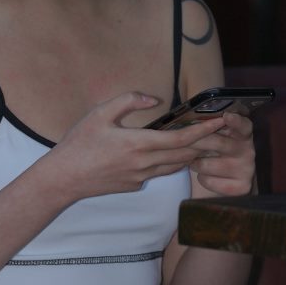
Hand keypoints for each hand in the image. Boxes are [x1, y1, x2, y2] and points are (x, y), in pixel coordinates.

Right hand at [44, 92, 228, 200]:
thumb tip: (154, 99)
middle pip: (185, 155)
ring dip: (191, 155)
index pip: (180, 139)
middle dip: (205, 144)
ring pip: (175, 167)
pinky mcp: (134, 185)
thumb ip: (129, 101)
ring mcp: (140, 178)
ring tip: (205, 143)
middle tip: (221, 133)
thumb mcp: (100, 114)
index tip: (219, 122)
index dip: (203, 131)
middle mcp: (144, 164)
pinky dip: (172, 163)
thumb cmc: (79, 144)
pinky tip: (175, 155)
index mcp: (138, 144)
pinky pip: (159, 173)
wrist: (64, 178)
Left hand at [188, 110, 256, 197]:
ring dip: (195, 163)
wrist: (231, 177)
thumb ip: (213, 128)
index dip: (236, 121)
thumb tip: (191, 125)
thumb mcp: (221, 136)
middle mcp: (249, 151)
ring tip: (195, 162)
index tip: (226, 116)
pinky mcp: (240, 187)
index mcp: (244, 134)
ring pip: (207, 165)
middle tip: (182, 143)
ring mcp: (246, 170)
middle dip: (195, 142)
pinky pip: (208, 181)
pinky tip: (206, 175)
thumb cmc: (220, 151)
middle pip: (217, 142)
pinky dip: (202, 178)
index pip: (243, 126)